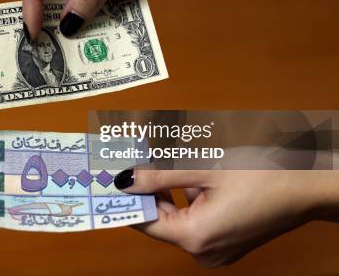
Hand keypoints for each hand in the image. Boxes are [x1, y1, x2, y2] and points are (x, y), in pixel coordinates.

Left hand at [114, 169, 338, 266]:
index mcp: (196, 238)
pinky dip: (186, 200)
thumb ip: (159, 175)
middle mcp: (205, 252)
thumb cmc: (261, 174)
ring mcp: (218, 249)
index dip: (126, 201)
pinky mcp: (228, 241)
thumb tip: (124, 179)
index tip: (107, 182)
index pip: (145, 223)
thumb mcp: (203, 169)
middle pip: (161, 220)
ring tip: (151, 165)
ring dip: (165, 192)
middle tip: (129, 164)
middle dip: (146, 192)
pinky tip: (182, 176)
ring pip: (178, 218)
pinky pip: (195, 221)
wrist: (310, 184)